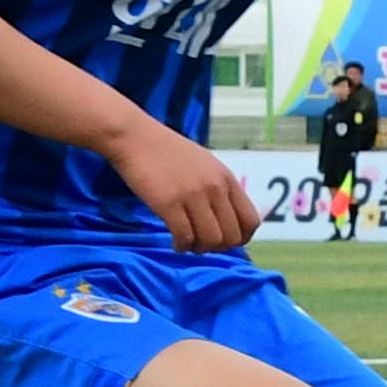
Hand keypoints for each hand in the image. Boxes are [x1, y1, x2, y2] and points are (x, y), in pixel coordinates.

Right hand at [109, 120, 260, 252]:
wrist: (135, 137)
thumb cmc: (168, 152)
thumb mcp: (206, 165)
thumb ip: (219, 189)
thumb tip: (227, 221)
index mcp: (227, 179)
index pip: (250, 221)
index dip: (240, 239)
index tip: (224, 241)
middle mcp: (215, 188)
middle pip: (231, 236)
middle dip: (218, 247)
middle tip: (201, 243)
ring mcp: (193, 195)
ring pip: (210, 240)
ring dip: (199, 248)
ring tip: (187, 243)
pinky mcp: (169, 203)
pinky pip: (185, 237)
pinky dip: (181, 246)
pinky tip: (175, 242)